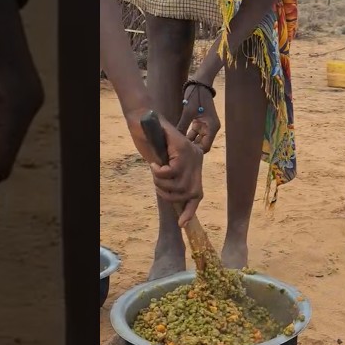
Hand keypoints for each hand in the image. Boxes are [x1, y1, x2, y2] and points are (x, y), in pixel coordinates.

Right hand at [127, 110, 203, 225]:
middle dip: (171, 196)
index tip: (182, 224)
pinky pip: (172, 172)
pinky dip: (160, 173)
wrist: (146, 120)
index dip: (190, 210)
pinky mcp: (182, 149)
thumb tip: (175, 201)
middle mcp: (198, 159)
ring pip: (180, 185)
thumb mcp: (163, 164)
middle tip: (158, 186)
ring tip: (155, 173)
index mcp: (195, 164)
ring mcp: (192, 154)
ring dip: (163, 184)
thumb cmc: (153, 142)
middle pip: (191, 193)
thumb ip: (171, 179)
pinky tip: (154, 164)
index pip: (198, 194)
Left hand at [177, 83, 219, 153]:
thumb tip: (174, 139)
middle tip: (177, 153)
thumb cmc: (196, 97)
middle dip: (191, 148)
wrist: (199, 83)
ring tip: (176, 148)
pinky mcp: (201, 122)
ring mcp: (206, 125)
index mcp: (211, 127)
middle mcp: (211, 128)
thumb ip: (182, 126)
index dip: (195, 152)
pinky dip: (188, 136)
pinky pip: (195, 133)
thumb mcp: (188, 112)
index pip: (205, 147)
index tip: (183, 156)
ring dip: (189, 142)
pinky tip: (178, 139)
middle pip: (202, 144)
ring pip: (197, 139)